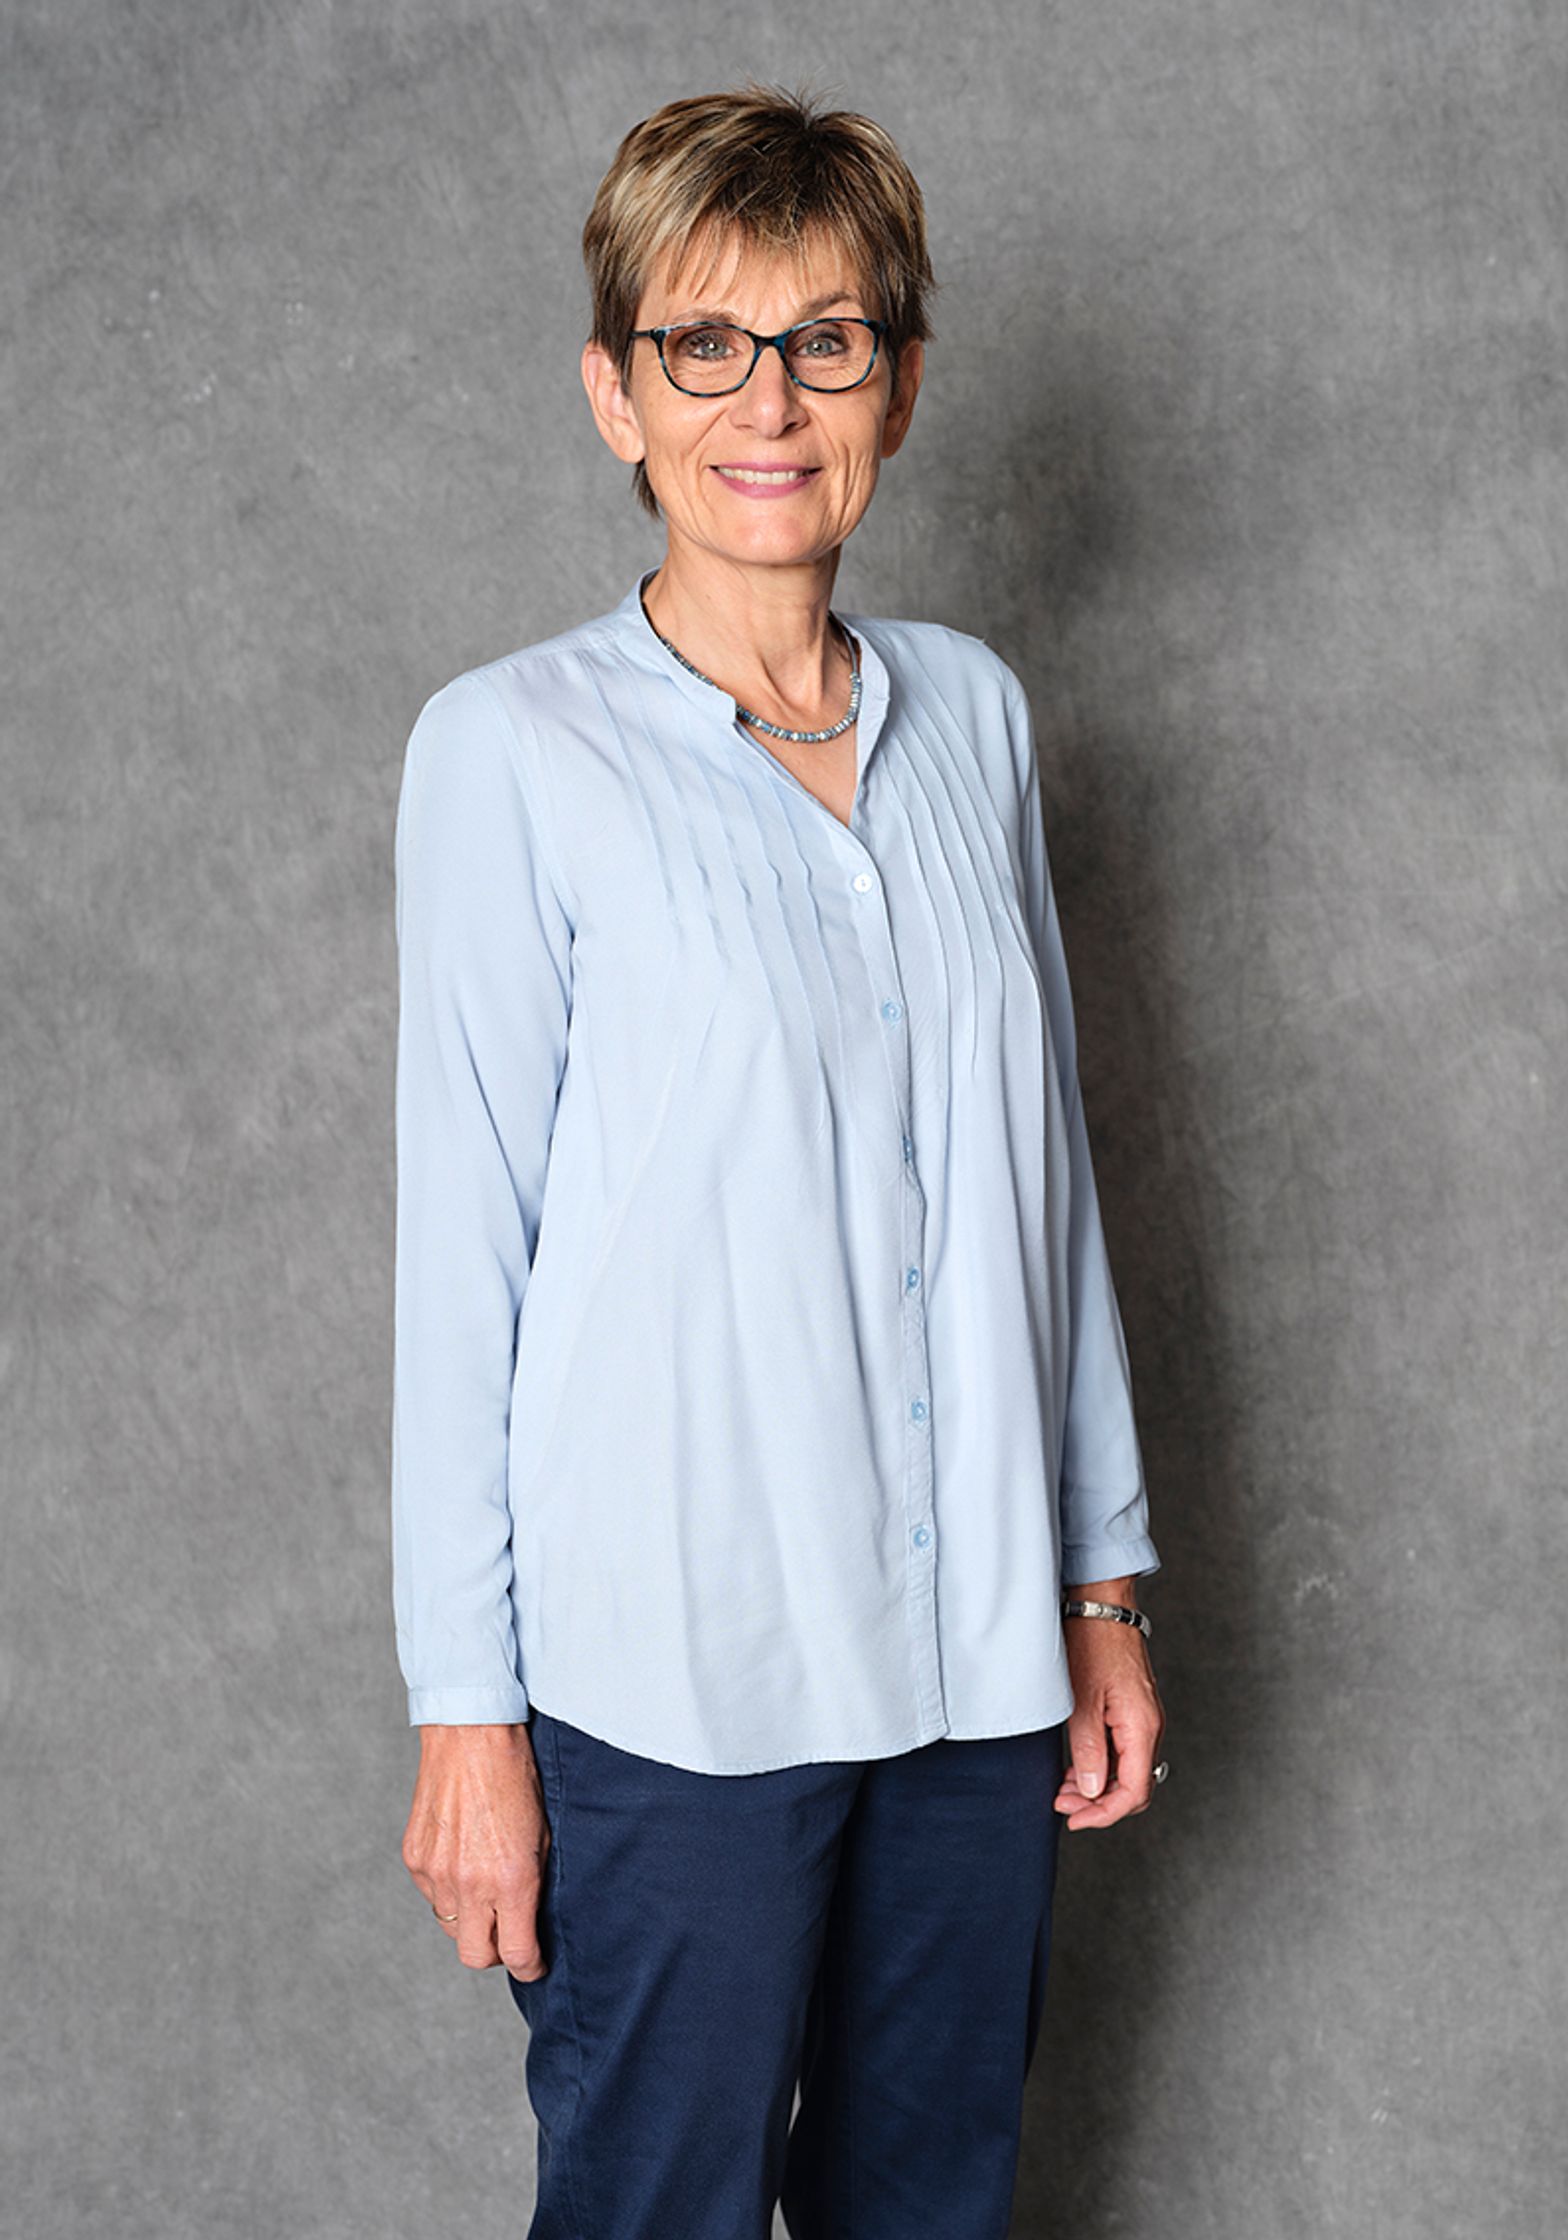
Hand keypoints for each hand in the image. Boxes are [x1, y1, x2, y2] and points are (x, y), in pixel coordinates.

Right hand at [401, 1722, 550, 1978]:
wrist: (471, 1732)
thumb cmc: (516, 1776)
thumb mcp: (543, 1833)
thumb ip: (534, 1883)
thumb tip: (531, 1920)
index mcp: (510, 1880)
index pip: (515, 1954)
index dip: (529, 1966)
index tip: (534, 1962)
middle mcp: (469, 1883)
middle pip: (475, 1956)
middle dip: (493, 1952)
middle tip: (507, 1930)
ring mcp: (437, 1872)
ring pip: (450, 1924)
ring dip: (468, 1916)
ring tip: (484, 1880)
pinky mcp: (414, 1857)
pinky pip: (432, 1893)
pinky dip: (447, 1887)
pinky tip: (463, 1855)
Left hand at [1053, 1582, 1166, 1831]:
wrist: (1100, 1606)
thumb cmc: (1091, 1644)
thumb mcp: (1081, 1702)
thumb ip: (1089, 1751)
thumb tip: (1093, 1792)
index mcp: (1142, 1727)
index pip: (1134, 1791)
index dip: (1105, 1814)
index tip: (1075, 1819)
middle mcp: (1149, 1726)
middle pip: (1134, 1786)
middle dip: (1099, 1804)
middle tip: (1063, 1804)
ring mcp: (1143, 1719)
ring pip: (1127, 1770)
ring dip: (1098, 1786)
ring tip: (1063, 1787)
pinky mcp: (1133, 1710)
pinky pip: (1123, 1751)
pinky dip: (1101, 1765)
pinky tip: (1076, 1766)